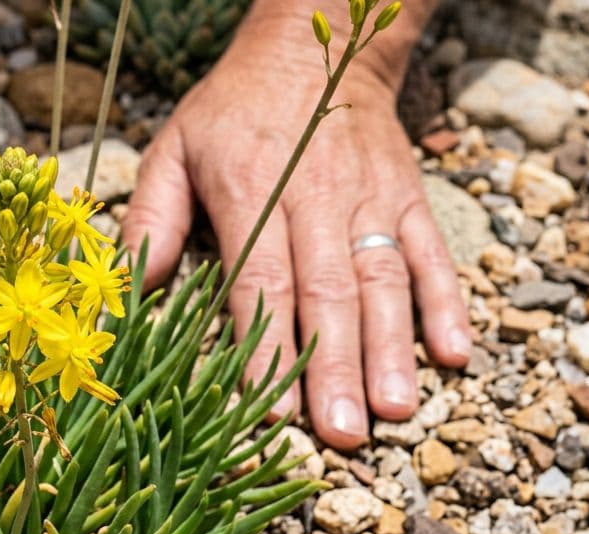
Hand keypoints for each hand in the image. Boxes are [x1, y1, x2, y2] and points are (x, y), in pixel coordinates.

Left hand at [121, 7, 470, 449]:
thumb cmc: (232, 111)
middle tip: (341, 433)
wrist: (318, 45)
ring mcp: (370, 198)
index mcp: (251, 188)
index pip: (260, 280)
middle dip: (335, 368)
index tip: (268, 409)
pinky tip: (454, 355)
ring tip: (393, 410)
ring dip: (391, 349)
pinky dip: (446, 304)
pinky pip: (431, 253)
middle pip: (328, 293)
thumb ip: (151, 221)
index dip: (266, 345)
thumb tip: (134, 295)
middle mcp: (316, 196)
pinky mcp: (408, 196)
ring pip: (384, 281)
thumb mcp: (173, 149)